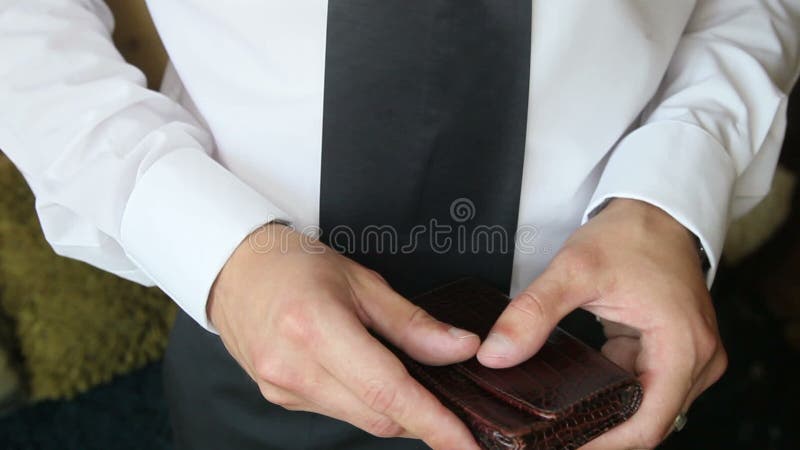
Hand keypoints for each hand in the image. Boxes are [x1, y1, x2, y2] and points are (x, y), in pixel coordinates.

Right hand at [207, 223, 481, 449]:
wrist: (236, 270)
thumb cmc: (297, 265)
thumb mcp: (362, 282)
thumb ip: (413, 324)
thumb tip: (462, 349)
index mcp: (315, 328)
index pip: (387, 390)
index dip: (434, 422)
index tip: (466, 444)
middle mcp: (294, 367)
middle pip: (378, 415)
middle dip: (420, 415)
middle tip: (449, 400)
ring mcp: (282, 388)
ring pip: (360, 419)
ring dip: (392, 408)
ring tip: (404, 375)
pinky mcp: (279, 398)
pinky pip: (338, 411)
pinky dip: (364, 401)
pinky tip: (365, 374)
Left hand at [476, 199, 727, 448]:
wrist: (657, 208)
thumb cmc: (630, 234)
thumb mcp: (575, 269)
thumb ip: (533, 313)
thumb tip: (496, 355)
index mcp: (683, 346)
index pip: (647, 424)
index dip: (603, 445)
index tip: (561, 448)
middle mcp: (697, 360)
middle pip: (647, 423)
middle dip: (599, 434)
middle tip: (548, 439)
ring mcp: (689, 359)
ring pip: (644, 409)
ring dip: (604, 417)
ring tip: (554, 424)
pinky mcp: (674, 353)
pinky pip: (642, 389)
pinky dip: (610, 394)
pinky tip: (575, 396)